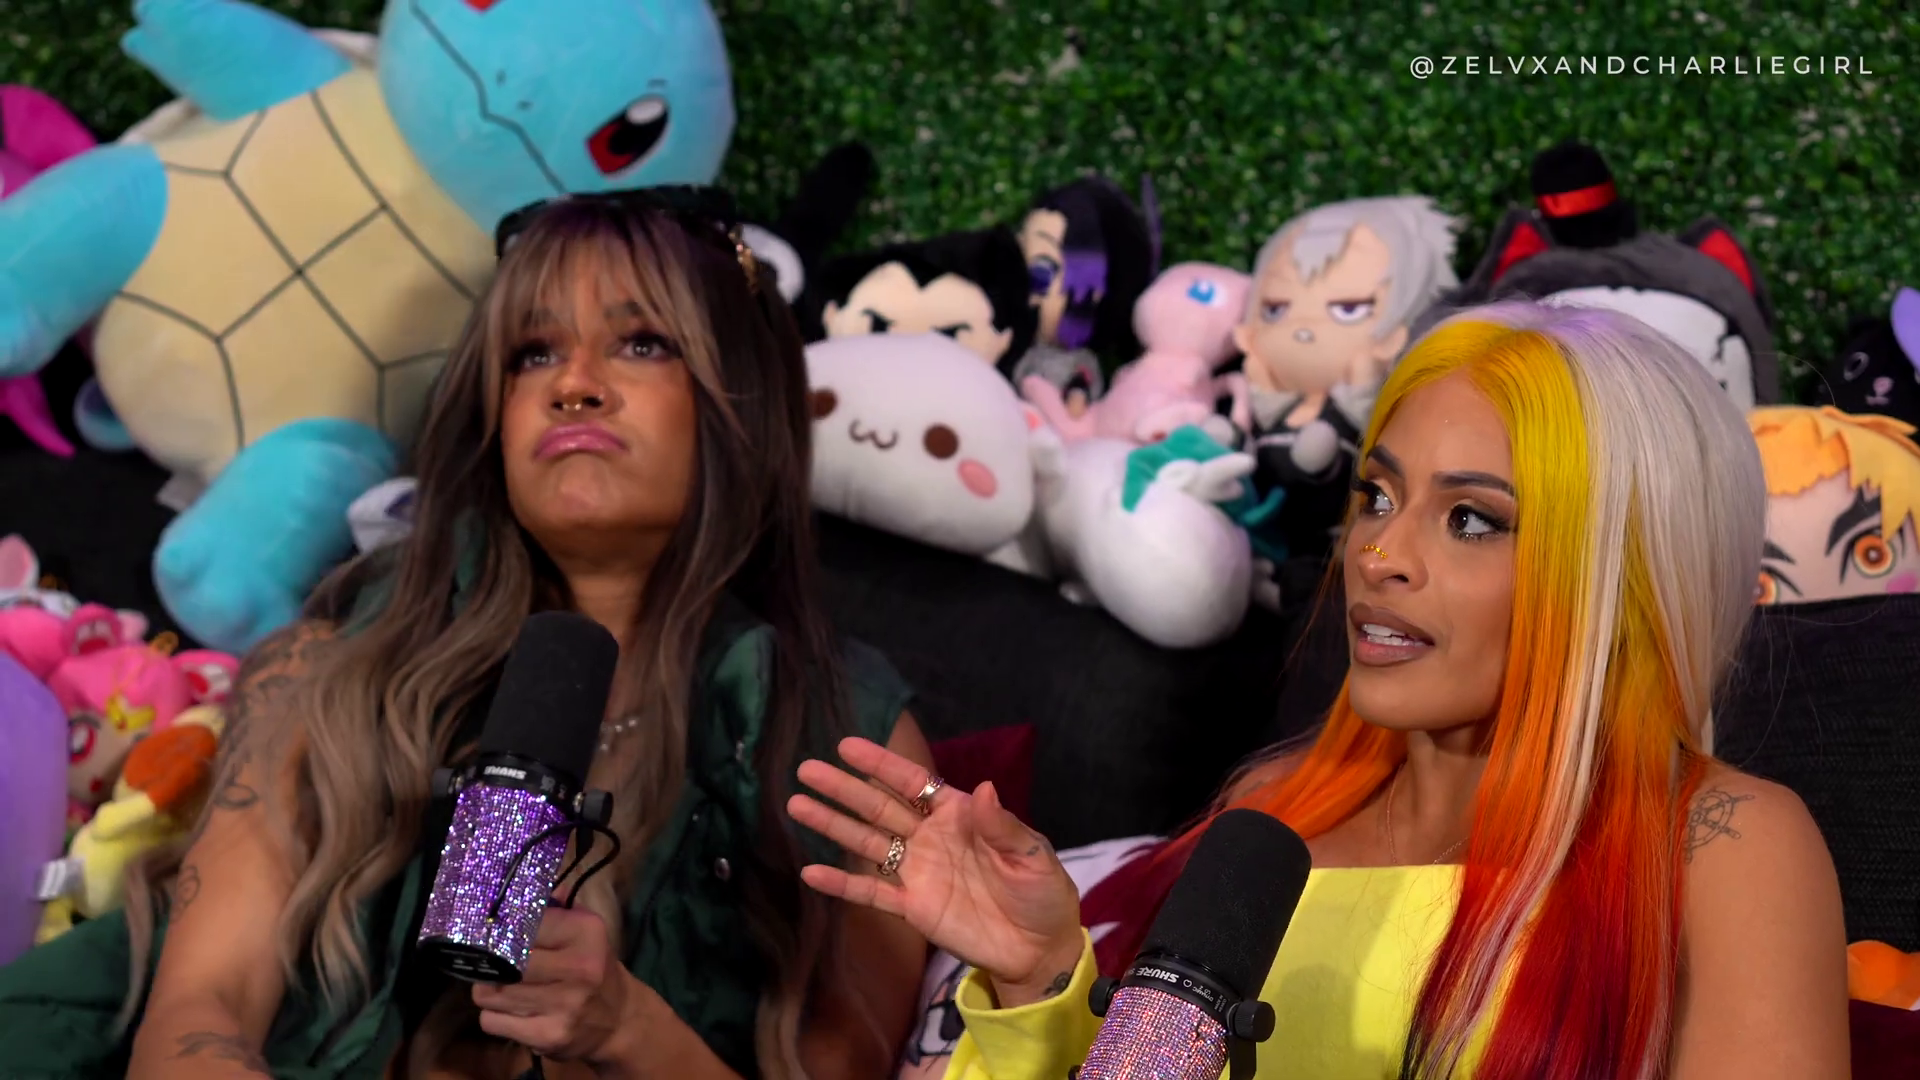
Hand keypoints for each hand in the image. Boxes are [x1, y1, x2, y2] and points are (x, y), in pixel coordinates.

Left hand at [473, 904, 636, 1064]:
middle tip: (496, 963)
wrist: (619, 1020)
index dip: (500, 929)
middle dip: (490, 963)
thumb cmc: (593, 967)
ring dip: (490, 991)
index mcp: (585, 932)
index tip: (494, 932)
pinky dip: (495, 1017)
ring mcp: (563, 1005)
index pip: (520, 923)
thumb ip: (551, 907)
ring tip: (507, 988)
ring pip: (489, 993)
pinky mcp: (548, 1036)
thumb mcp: (582, 929)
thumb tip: (513, 888)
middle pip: (501, 961)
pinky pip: (491, 1021)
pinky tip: (514, 1012)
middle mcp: (578, 967)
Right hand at [787, 738, 1084, 1003]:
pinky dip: (842, 883)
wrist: (1038, 949)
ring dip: (833, 825)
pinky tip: (810, 872)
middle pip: (879, 806)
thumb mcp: (1032, 855)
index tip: (847, 746)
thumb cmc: (1042, 894)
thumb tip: (982, 790)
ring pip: (867, 842)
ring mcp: (918, 872)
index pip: (913, 783)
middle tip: (806, 769)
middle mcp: (930, 837)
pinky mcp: (911, 907)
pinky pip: (871, 892)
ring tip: (797, 805)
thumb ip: (1002, 826)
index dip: (881, 765)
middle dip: (844, 788)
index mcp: (959, 815)